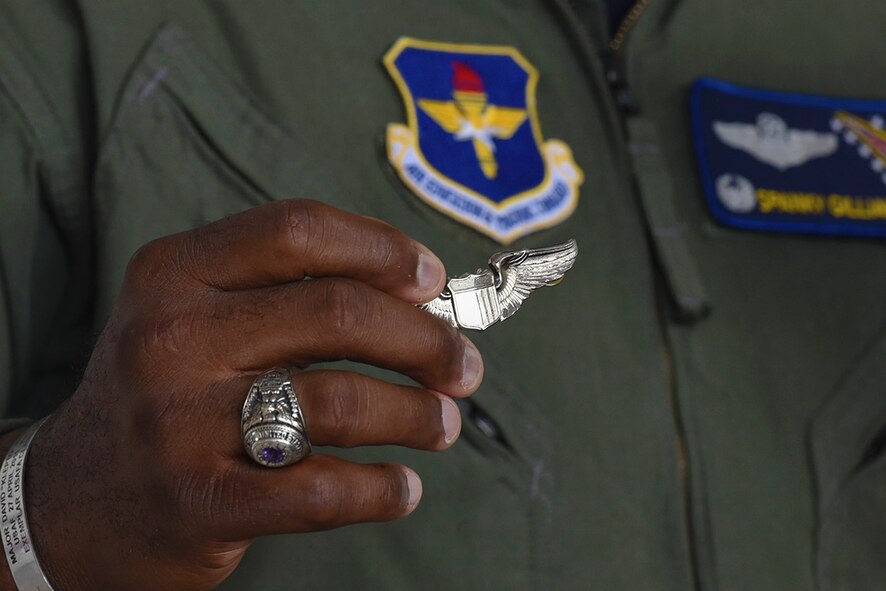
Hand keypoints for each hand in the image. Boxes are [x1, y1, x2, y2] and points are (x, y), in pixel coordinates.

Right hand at [19, 200, 482, 590]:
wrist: (78, 498)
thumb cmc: (169, 392)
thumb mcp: (196, 316)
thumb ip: (287, 294)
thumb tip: (420, 297)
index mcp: (176, 272)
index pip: (299, 231)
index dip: (383, 248)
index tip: (432, 280)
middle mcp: (173, 337)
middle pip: (338, 312)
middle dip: (426, 340)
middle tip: (463, 366)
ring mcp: (181, 421)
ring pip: (341, 401)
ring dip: (417, 414)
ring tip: (443, 423)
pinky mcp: (200, 500)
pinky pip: (322, 491)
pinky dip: (383, 490)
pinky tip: (403, 488)